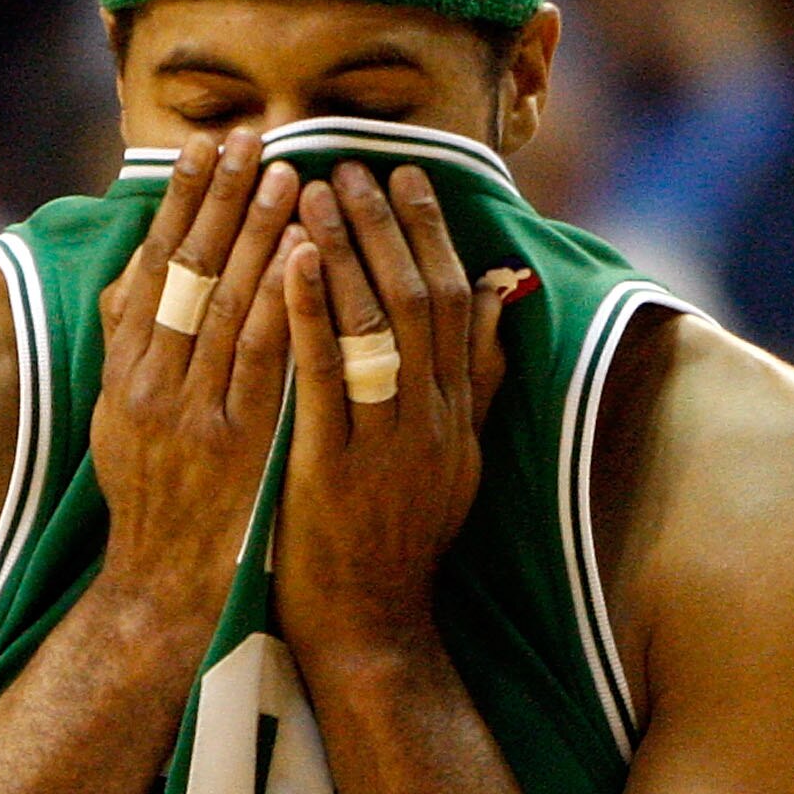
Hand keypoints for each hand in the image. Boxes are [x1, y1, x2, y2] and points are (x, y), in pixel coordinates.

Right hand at [88, 127, 298, 651]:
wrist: (163, 590)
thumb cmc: (150, 498)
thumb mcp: (121, 416)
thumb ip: (130, 343)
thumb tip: (133, 268)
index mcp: (125, 370)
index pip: (154, 265)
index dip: (181, 201)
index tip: (208, 147)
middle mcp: (152, 384)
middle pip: (189, 272)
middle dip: (223, 199)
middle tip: (256, 138)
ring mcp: (196, 414)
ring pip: (229, 306)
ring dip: (260, 236)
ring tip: (291, 177)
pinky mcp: (239, 444)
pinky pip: (266, 361)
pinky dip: (286, 304)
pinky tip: (308, 260)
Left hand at [273, 163, 508, 669]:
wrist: (372, 629)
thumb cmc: (398, 540)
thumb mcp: (457, 456)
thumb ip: (481, 376)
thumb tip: (506, 294)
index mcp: (458, 414)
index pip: (456, 301)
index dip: (430, 232)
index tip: (402, 176)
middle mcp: (434, 421)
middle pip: (422, 300)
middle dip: (385, 226)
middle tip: (350, 164)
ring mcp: (389, 445)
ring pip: (377, 328)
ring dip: (345, 253)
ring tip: (312, 191)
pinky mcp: (336, 470)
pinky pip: (326, 378)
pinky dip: (310, 315)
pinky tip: (287, 264)